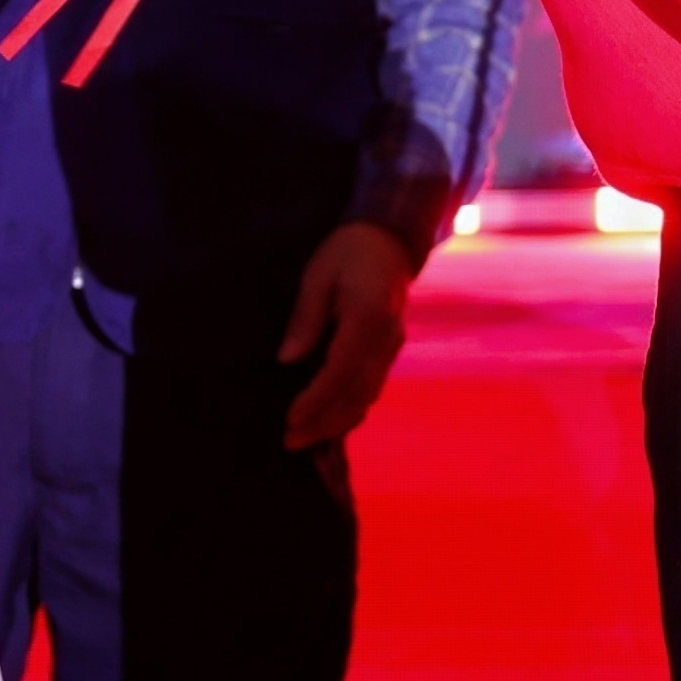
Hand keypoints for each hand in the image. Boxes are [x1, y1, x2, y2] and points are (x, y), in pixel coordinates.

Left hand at [278, 219, 416, 447]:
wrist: (390, 238)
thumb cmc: (347, 251)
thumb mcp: (317, 275)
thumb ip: (305, 318)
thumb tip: (287, 361)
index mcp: (367, 317)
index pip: (340, 370)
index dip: (315, 399)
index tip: (290, 419)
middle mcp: (386, 337)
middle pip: (357, 392)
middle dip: (324, 422)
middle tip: (291, 442)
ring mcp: (393, 344)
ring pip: (368, 394)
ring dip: (338, 421)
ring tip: (306, 439)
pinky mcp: (392, 348)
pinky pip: (373, 385)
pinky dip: (352, 408)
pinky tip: (331, 421)